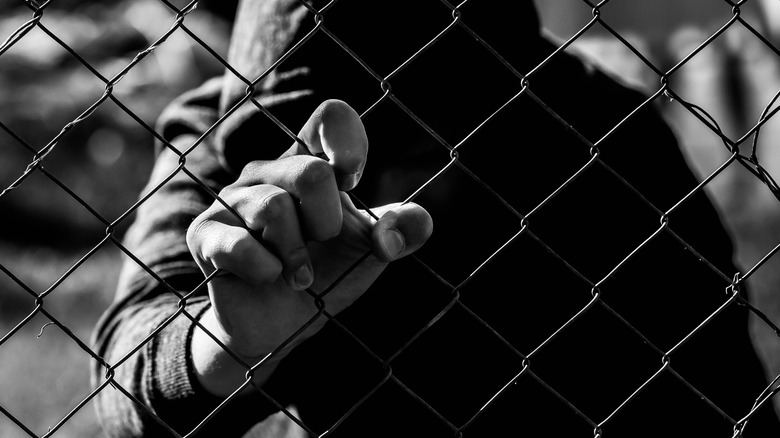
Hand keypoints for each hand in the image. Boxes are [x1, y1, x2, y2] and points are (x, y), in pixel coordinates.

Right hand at [186, 100, 432, 395]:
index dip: (349, 143)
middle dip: (328, 222)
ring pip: (273, 207)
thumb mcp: (373, 249)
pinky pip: (238, 244)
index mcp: (310, 162)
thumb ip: (404, 229)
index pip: (331, 116)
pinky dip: (266, 270)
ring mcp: (232, 201)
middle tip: (322, 243)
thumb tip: (400, 231)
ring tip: (298, 274)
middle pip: (311, 172)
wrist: (282, 324)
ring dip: (298, 256)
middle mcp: (268, 172)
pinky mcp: (206, 234)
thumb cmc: (327, 273)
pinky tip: (268, 278)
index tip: (353, 181)